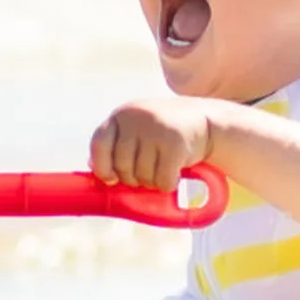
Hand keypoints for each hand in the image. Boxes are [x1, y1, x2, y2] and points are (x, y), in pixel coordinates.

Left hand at [90, 97, 217, 191]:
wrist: (206, 122)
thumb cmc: (165, 133)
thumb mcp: (138, 131)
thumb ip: (116, 146)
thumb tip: (93, 168)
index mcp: (122, 115)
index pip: (99, 144)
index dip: (102, 166)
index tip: (111, 179)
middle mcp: (136, 117)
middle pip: (121, 165)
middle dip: (133, 178)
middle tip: (146, 174)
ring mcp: (155, 128)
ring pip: (142, 176)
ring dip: (152, 182)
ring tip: (162, 169)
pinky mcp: (175, 142)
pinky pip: (163, 180)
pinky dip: (168, 185)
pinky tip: (175, 174)